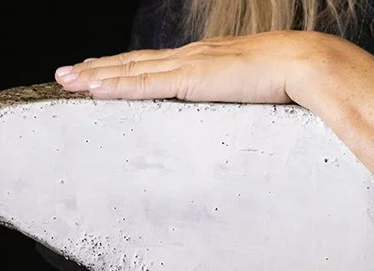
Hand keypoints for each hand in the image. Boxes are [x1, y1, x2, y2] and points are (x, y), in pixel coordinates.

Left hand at [54, 30, 317, 103]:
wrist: (307, 63)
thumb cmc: (290, 78)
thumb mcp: (254, 88)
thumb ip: (238, 98)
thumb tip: (237, 110)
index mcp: (204, 60)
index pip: (154, 64)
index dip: (124, 68)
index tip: (99, 71)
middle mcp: (189, 57)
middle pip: (133, 64)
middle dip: (97, 70)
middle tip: (66, 74)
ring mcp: (188, 65)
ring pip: (130, 72)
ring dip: (96, 77)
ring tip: (66, 81)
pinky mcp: (191, 78)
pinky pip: (145, 85)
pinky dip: (116, 87)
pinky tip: (93, 90)